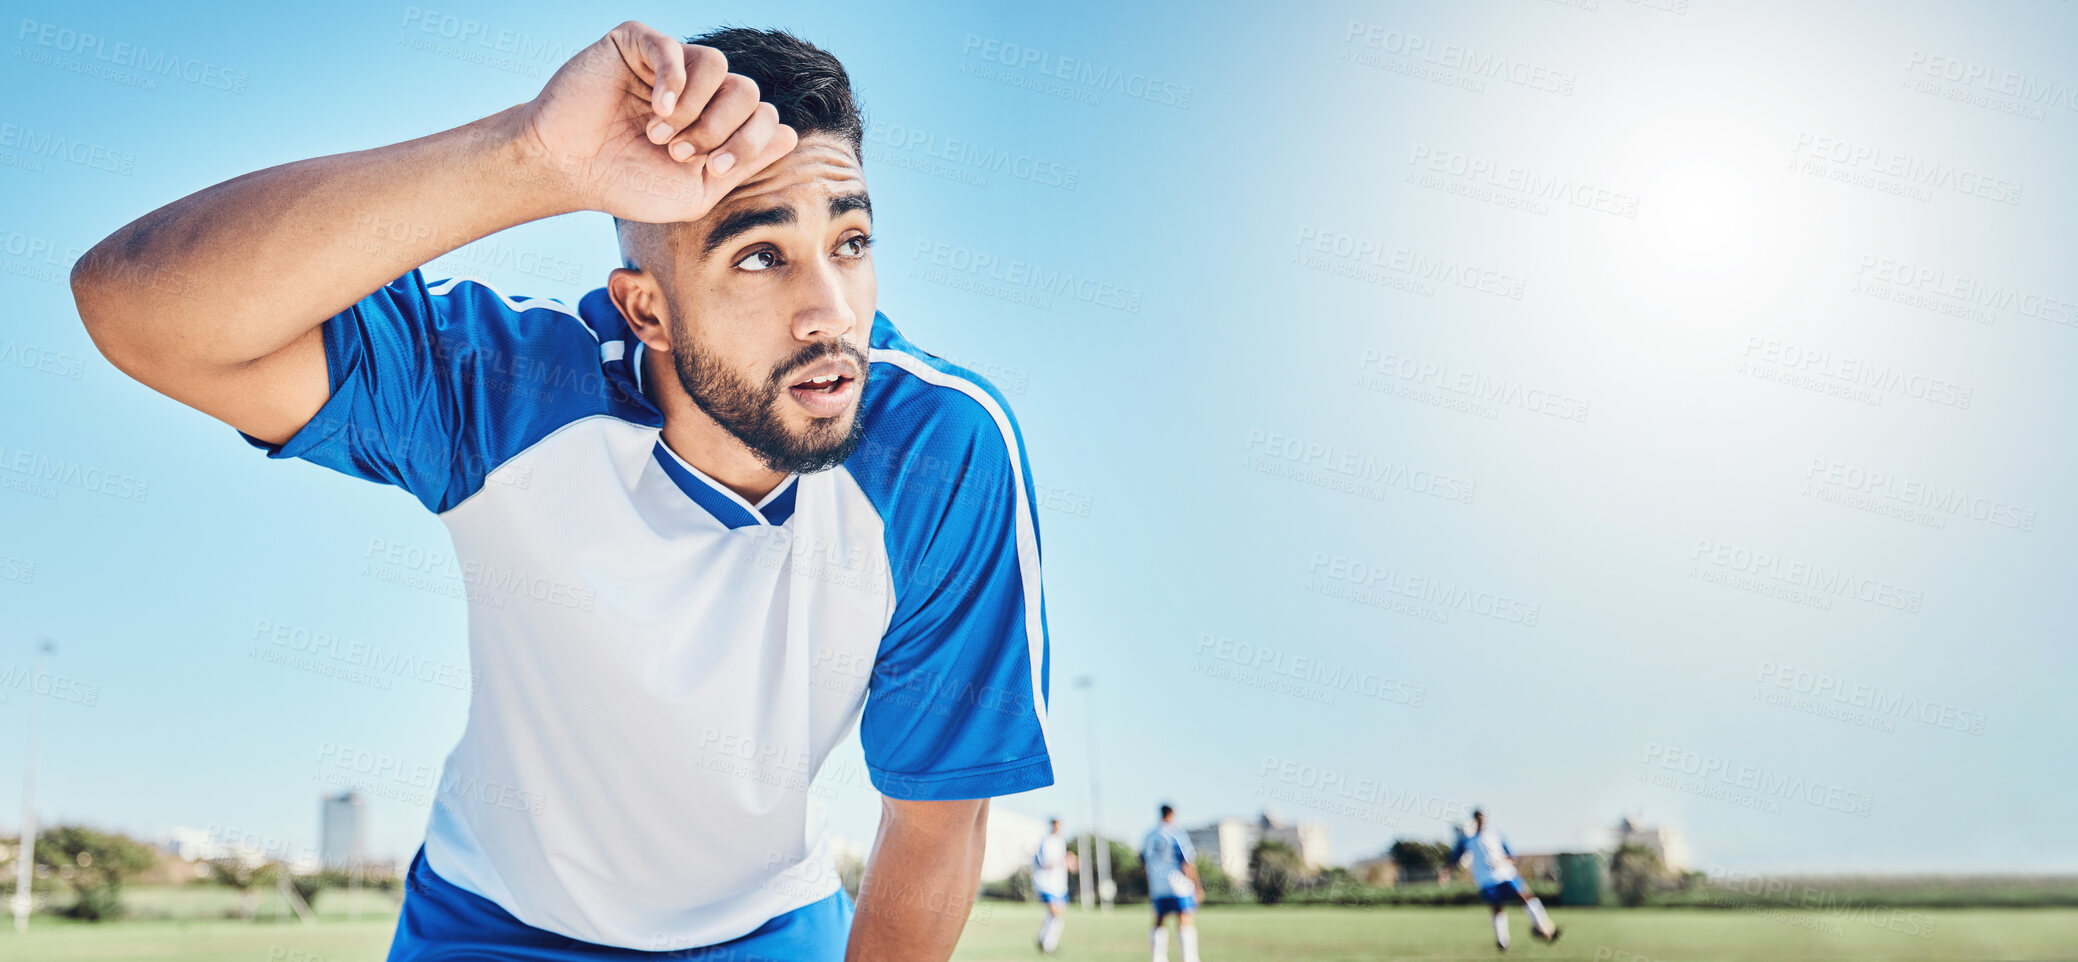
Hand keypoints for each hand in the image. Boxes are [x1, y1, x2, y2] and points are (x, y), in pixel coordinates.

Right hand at [515, 21, 799, 221]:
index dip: (748, 142)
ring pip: (719, 65)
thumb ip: (744, 164)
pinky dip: (674, 81)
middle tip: (679, 152)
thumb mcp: (697, 190)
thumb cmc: (628, 184)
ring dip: (695, 109)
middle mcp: (699, 89)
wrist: (568, 170)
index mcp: (718, 121)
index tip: (713, 168)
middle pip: (747, 90)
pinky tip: (658, 109)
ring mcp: (669, 64)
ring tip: (660, 133)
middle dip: (720, 129)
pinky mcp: (637, 45)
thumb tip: (790, 135)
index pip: (764, 116)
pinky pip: (674, 48)